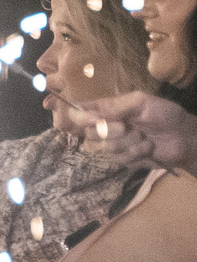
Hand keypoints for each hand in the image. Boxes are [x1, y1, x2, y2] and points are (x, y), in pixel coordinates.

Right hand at [57, 91, 195, 171]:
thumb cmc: (165, 115)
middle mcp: (105, 126)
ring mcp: (113, 144)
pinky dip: (136, 152)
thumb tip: (89, 115)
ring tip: (144, 137)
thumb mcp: (141, 102)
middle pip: (88, 133)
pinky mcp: (123, 160)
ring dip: (129, 142)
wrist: (184, 137)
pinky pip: (119, 159)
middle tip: (127, 127)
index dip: (77, 117)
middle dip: (109, 131)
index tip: (92, 120)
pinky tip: (148, 148)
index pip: (78, 111)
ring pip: (105, 147)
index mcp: (105, 109)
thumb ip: (115, 106)